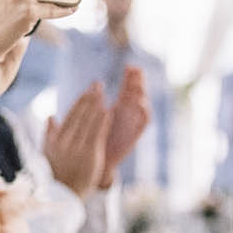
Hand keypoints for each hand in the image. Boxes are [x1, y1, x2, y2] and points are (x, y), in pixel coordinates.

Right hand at [45, 83, 110, 195]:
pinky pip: (96, 134)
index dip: (80, 102)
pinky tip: (107, 110)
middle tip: (98, 84)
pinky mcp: (89, 155)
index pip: (70, 116)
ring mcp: (77, 148)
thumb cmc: (55, 178)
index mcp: (56, 140)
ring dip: (96, 105)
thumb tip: (51, 116)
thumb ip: (50, 134)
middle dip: (89, 98)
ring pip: (88, 122)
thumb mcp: (48, 154)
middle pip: (79, 115)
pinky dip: (102, 121)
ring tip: (103, 93)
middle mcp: (65, 142)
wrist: (60, 198)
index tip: (88, 91)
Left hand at [101, 67, 153, 188]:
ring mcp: (131, 124)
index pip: (126, 89)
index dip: (129, 78)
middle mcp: (127, 115)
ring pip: (141, 105)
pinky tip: (139, 102)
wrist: (96, 166)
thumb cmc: (90, 142)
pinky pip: (144, 122)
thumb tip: (89, 87)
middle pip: (136, 94)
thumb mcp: (88, 121)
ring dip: (142, 94)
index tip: (130, 66)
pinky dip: (144, 111)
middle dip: (138, 81)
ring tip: (138, 83)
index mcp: (117, 109)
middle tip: (136, 69)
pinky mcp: (134, 134)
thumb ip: (90, 106)